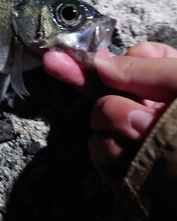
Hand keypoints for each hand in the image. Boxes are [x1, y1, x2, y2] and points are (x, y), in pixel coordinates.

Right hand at [43, 42, 176, 192]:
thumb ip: (147, 69)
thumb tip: (101, 64)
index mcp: (172, 84)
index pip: (132, 60)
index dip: (104, 55)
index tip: (66, 52)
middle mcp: (152, 108)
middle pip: (104, 85)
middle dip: (93, 79)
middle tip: (55, 64)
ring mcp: (136, 139)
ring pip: (98, 115)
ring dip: (116, 118)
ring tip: (144, 131)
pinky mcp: (123, 168)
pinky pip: (97, 147)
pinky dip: (111, 149)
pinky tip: (130, 153)